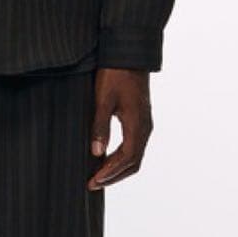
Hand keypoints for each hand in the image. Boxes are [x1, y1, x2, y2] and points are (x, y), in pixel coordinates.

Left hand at [87, 67, 152, 190]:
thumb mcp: (103, 98)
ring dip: (118, 168)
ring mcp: (144, 123)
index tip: (93, 180)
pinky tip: (107, 155)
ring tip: (98, 174)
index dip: (110, 172)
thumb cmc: (115, 73)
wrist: (129, 53)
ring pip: (135, 155)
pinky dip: (121, 157)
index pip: (126, 159)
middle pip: (133, 163)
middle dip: (113, 175)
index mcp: (137, 125)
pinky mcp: (140, 117)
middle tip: (93, 183)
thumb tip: (97, 153)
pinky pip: (134, 145)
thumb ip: (100, 126)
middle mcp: (144, 127)